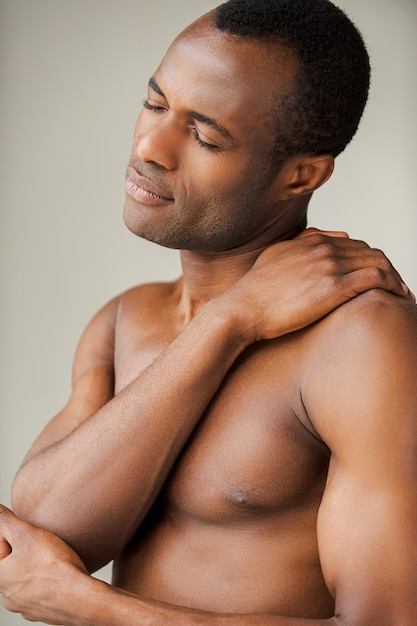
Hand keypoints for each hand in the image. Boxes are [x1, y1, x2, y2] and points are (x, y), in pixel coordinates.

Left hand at [0, 504, 87, 623]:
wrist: (79, 597)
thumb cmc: (53, 568)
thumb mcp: (26, 533)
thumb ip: (6, 520)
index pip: (0, 544)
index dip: (17, 532)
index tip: (33, 532)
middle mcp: (7, 595)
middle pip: (13, 562)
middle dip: (27, 549)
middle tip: (45, 544)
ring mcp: (24, 606)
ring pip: (28, 577)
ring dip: (38, 566)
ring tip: (55, 559)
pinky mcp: (42, 611)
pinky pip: (42, 590)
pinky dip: (49, 581)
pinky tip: (61, 575)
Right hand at [226, 228, 414, 342]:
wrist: (242, 309)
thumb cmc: (254, 291)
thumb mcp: (275, 256)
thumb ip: (301, 243)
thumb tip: (328, 236)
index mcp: (311, 242)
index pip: (354, 244)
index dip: (370, 260)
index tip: (377, 276)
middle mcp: (323, 248)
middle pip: (370, 252)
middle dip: (387, 269)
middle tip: (396, 287)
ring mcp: (329, 265)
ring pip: (378, 262)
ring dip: (395, 277)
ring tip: (402, 294)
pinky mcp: (333, 287)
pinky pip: (376, 279)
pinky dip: (393, 285)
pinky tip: (399, 297)